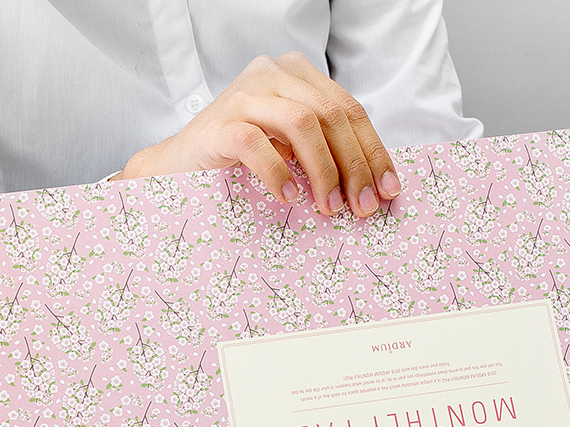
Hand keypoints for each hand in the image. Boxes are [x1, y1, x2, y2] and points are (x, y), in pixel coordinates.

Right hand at [113, 52, 400, 216]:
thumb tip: (377, 187)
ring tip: (328, 209)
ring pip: (302, 123)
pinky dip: (280, 174)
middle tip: (363, 208)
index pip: (349, 110)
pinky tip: (290, 198)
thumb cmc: (244, 162)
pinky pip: (258, 143)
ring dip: (324, 171)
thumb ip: (329, 151)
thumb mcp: (293, 148)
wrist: (180, 166)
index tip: (389, 191)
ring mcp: (243, 94)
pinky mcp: (219, 122)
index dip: (374, 152)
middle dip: (354, 166)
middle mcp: (272, 74)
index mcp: (297, 75)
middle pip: (332, 116)